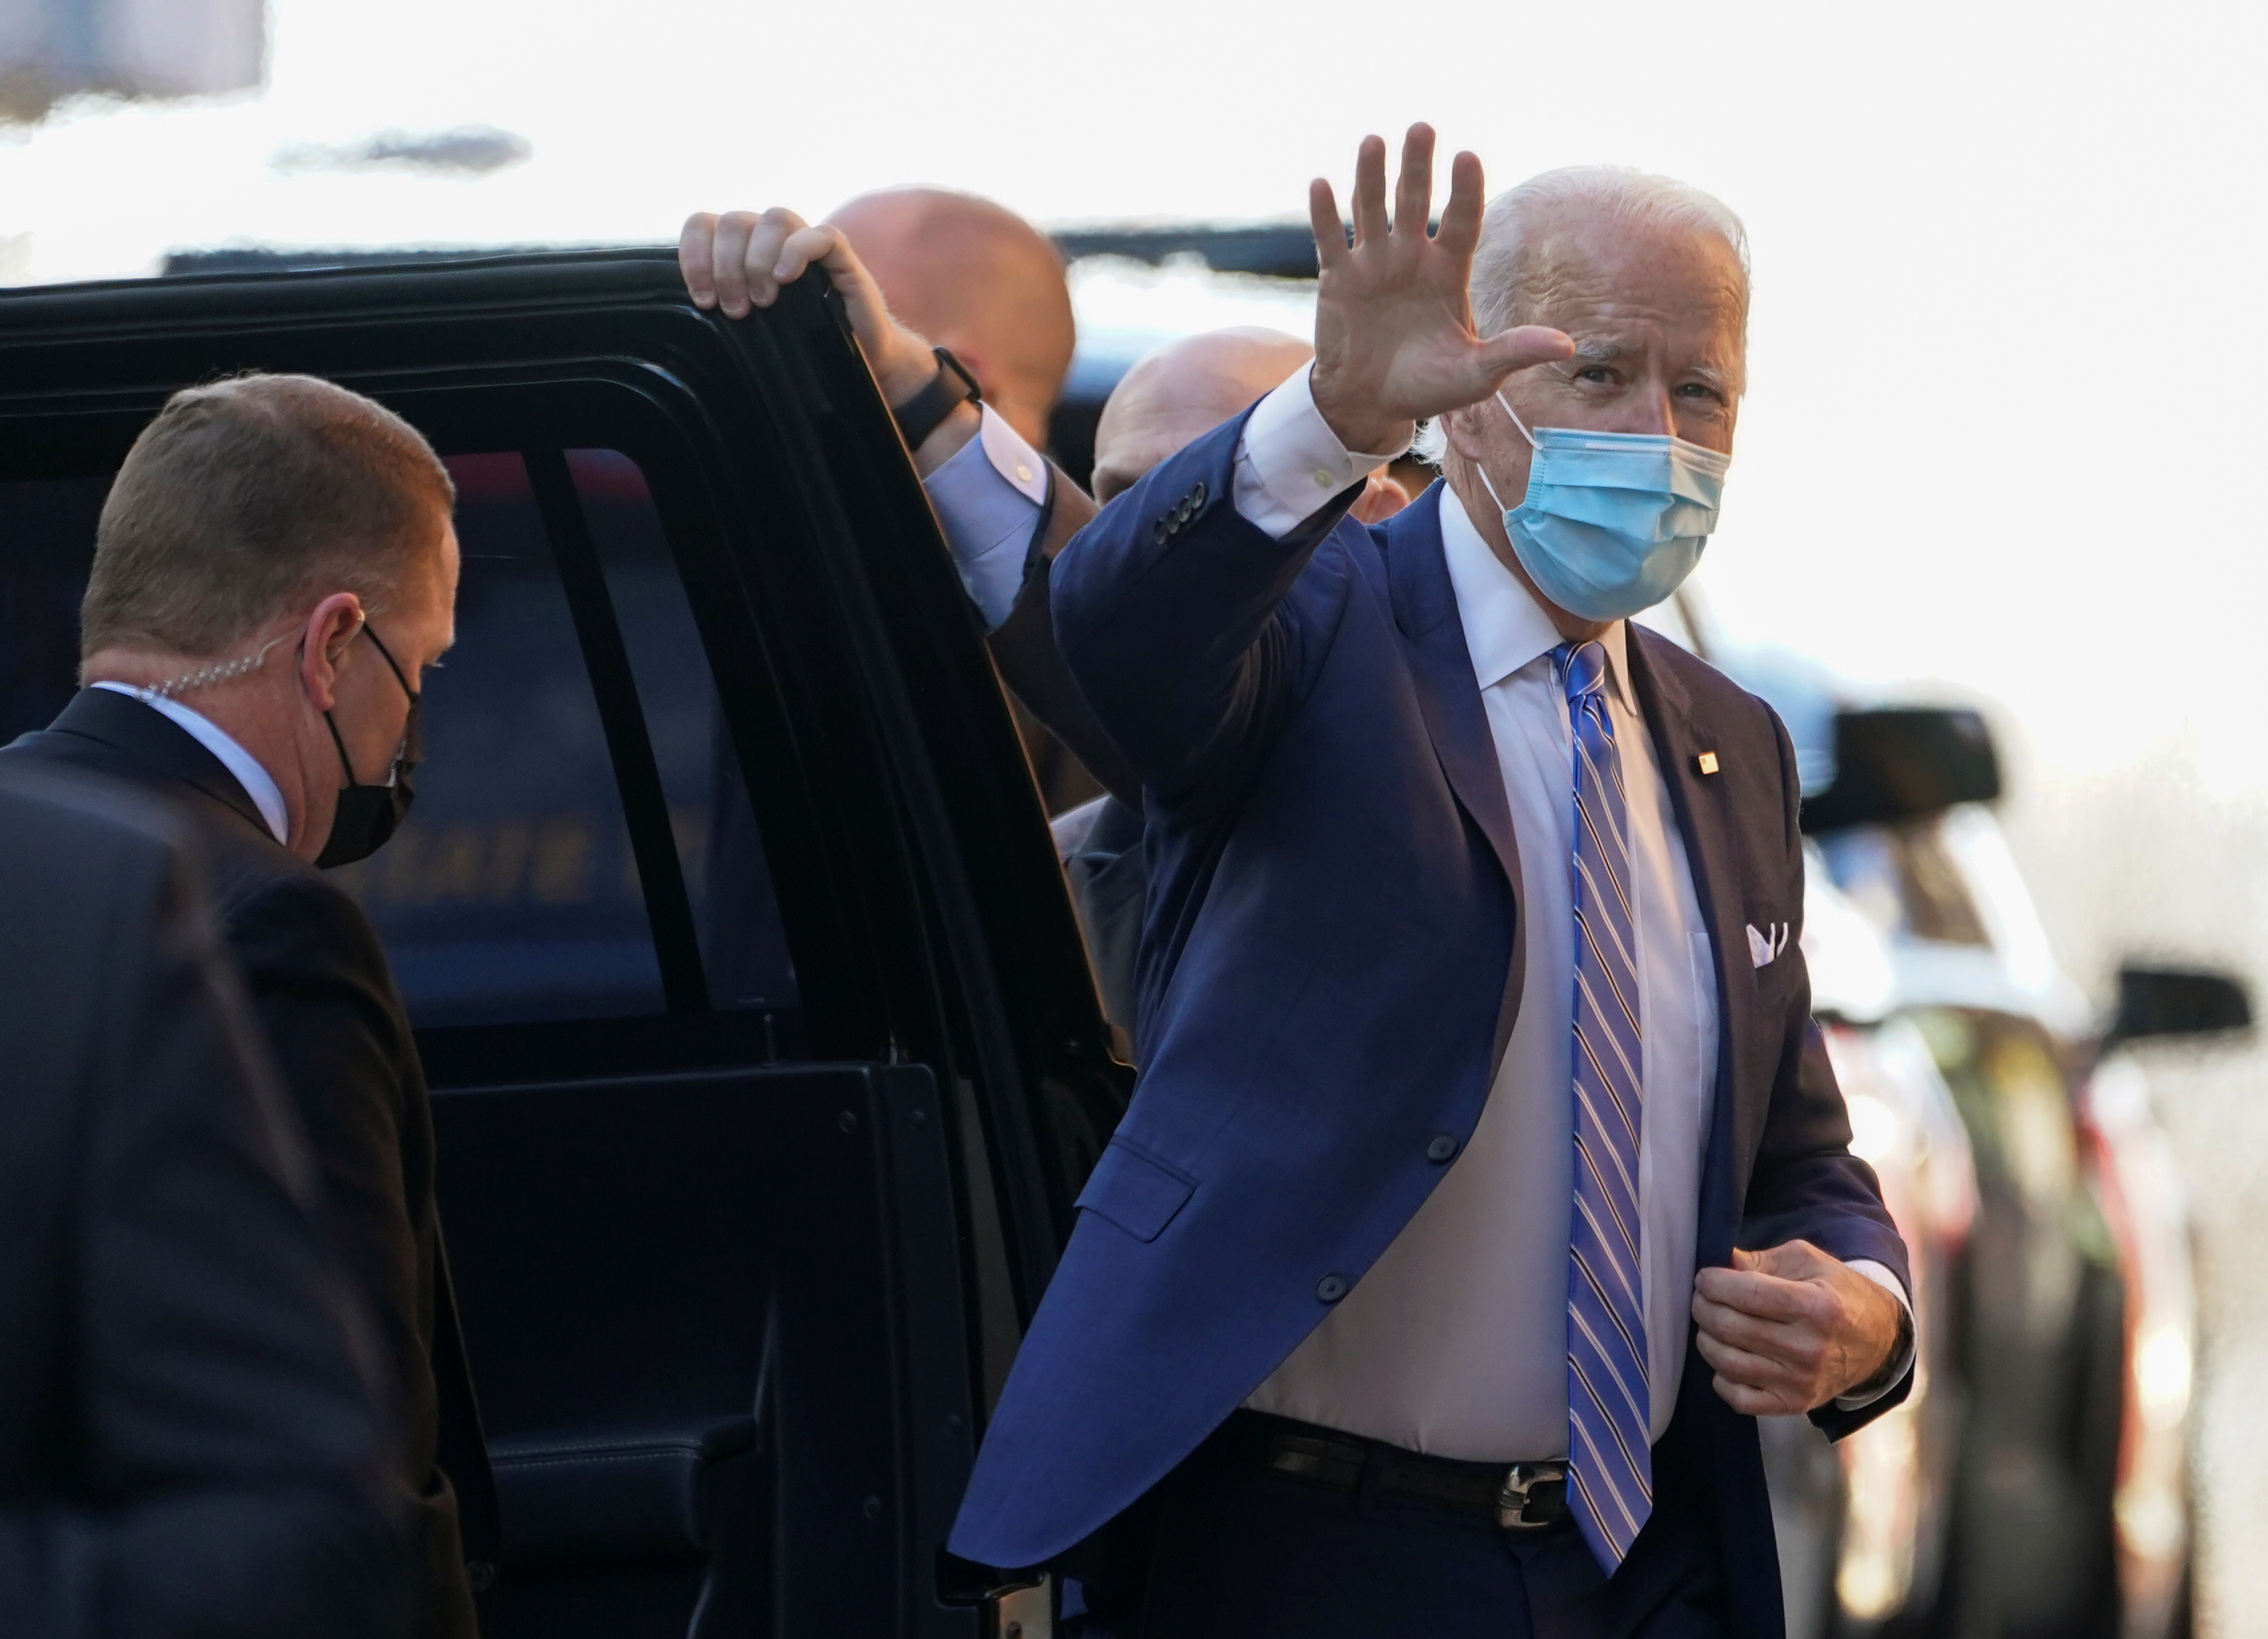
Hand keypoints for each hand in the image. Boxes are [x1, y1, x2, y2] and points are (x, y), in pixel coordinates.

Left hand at [679, 208, 939, 406]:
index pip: (704, 225)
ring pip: (773, 218)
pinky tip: (787, 280)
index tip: (702, 298)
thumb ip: (722, 308)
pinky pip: (818, 235)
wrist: (863, 363)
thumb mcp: (750, 329)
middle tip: (735, 309)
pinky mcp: (842, 256)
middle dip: (726, 267)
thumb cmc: (802, 348)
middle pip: (734, 221)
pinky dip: (797, 252)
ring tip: (764, 301)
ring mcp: (807, 244)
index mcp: (743, 251)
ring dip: (759, 259)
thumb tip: (685, 314)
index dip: (695, 255)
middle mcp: (772, 241)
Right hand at [1306, 125, 1573, 456]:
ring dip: (1371, 175)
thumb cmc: (1429, 385)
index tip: (1468, 156)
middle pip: (1415, 202)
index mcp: (1449, 272)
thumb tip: (1567, 345)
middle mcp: (1412, 257)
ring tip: (1373, 140)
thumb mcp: (1477, 374)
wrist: (1372, 404)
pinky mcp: (1338, 279)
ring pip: (1372, 210)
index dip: (1465, 192)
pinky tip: (1320, 184)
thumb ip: (1514, 352)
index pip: (1462, 222)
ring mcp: (1373, 264)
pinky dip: (1324, 214)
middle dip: (1418, 166)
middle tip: (1423, 127)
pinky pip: (1331, 241)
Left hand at [1690, 1241, 1905, 1416]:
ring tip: (1710, 1324)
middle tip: (1701, 1298)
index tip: (1704, 1277)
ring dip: (1707, 1339)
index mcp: (1816, 1306)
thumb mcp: (1807, 1262)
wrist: (1878, 1341)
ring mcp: (1801, 1382)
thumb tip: (1719, 1262)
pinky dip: (1721, 1377)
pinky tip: (1726, 1356)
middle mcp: (1810, 1348)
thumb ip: (1760, 1260)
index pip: (1746, 1293)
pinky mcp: (1794, 1404)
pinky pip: (1739, 1398)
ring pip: (1728, 1363)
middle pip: (1731, 1327)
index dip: (1713, 1283)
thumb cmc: (1836, 1293)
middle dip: (1703, 1308)